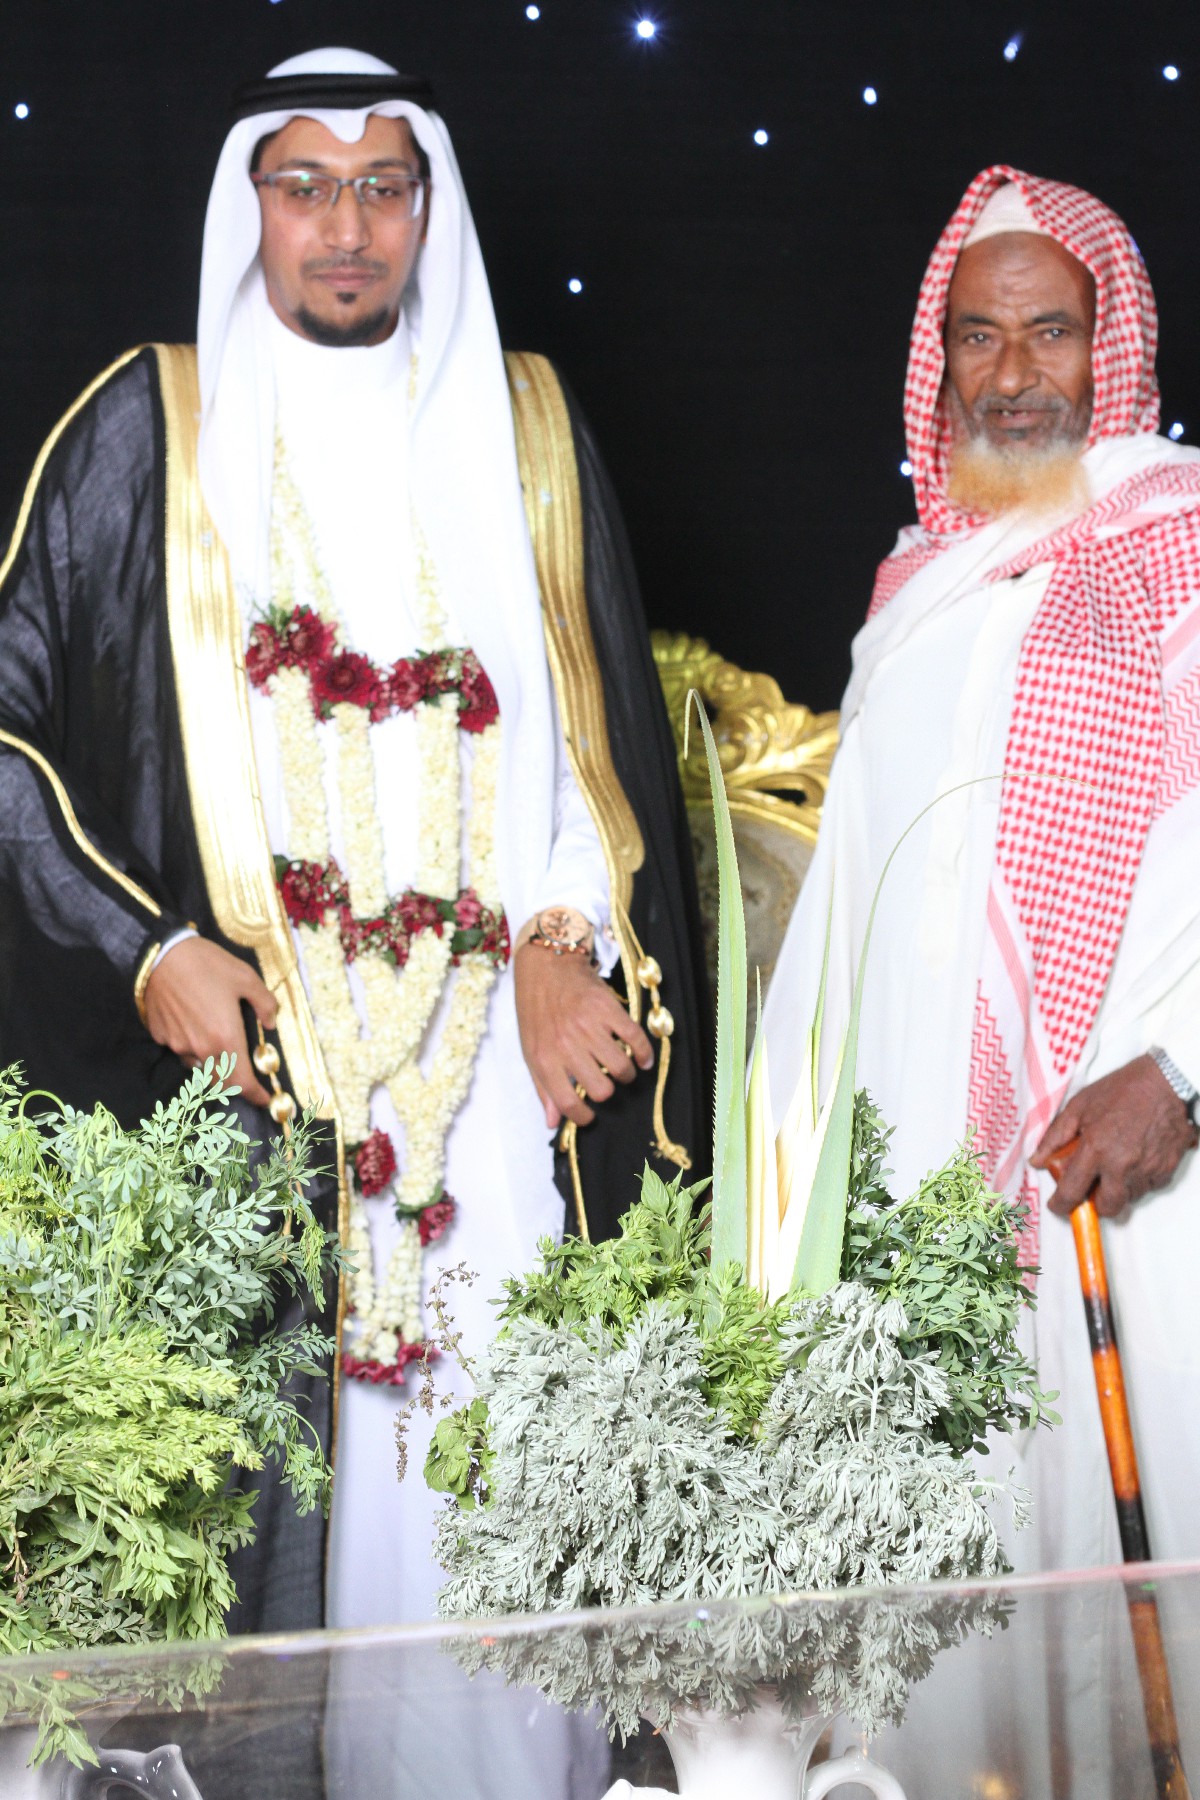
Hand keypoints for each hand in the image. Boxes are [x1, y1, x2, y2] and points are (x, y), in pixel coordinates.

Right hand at [143, 936, 277, 1107]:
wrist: (161, 955)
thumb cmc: (207, 965)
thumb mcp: (246, 978)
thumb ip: (265, 1003)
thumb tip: (271, 1023)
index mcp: (225, 1038)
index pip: (241, 1082)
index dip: (255, 1095)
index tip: (264, 1099)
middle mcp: (201, 1049)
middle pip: (219, 1081)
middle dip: (234, 1082)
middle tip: (244, 1074)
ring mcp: (178, 1045)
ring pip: (199, 1066)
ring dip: (212, 1064)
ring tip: (218, 1045)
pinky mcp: (160, 1036)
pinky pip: (181, 1050)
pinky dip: (192, 1047)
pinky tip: (194, 1026)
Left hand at [513, 943, 653, 1128]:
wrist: (545, 966)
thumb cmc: (536, 1012)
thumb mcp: (530, 1050)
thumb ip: (543, 1088)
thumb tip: (554, 1122)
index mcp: (543, 1058)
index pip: (567, 1103)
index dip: (582, 1116)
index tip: (589, 1115)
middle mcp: (565, 1044)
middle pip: (601, 1089)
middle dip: (607, 1091)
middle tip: (606, 1081)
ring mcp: (588, 1025)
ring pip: (620, 1067)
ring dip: (626, 1074)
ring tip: (622, 1068)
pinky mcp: (607, 1008)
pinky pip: (635, 1039)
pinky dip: (644, 1053)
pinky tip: (643, 1059)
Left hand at [1031, 1053, 1197, 1217]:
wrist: (1164, 1082)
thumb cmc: (1120, 1090)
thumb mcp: (1078, 1106)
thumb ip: (1055, 1136)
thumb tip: (1037, 1161)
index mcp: (1096, 1149)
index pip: (1073, 1191)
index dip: (1061, 1204)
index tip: (1058, 1205)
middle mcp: (1122, 1165)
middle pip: (1108, 1207)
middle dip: (1097, 1203)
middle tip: (1093, 1187)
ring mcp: (1147, 1169)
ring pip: (1131, 1197)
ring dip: (1120, 1188)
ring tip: (1117, 1164)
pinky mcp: (1167, 1168)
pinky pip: (1151, 1186)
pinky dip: (1141, 1179)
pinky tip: (1137, 1159)